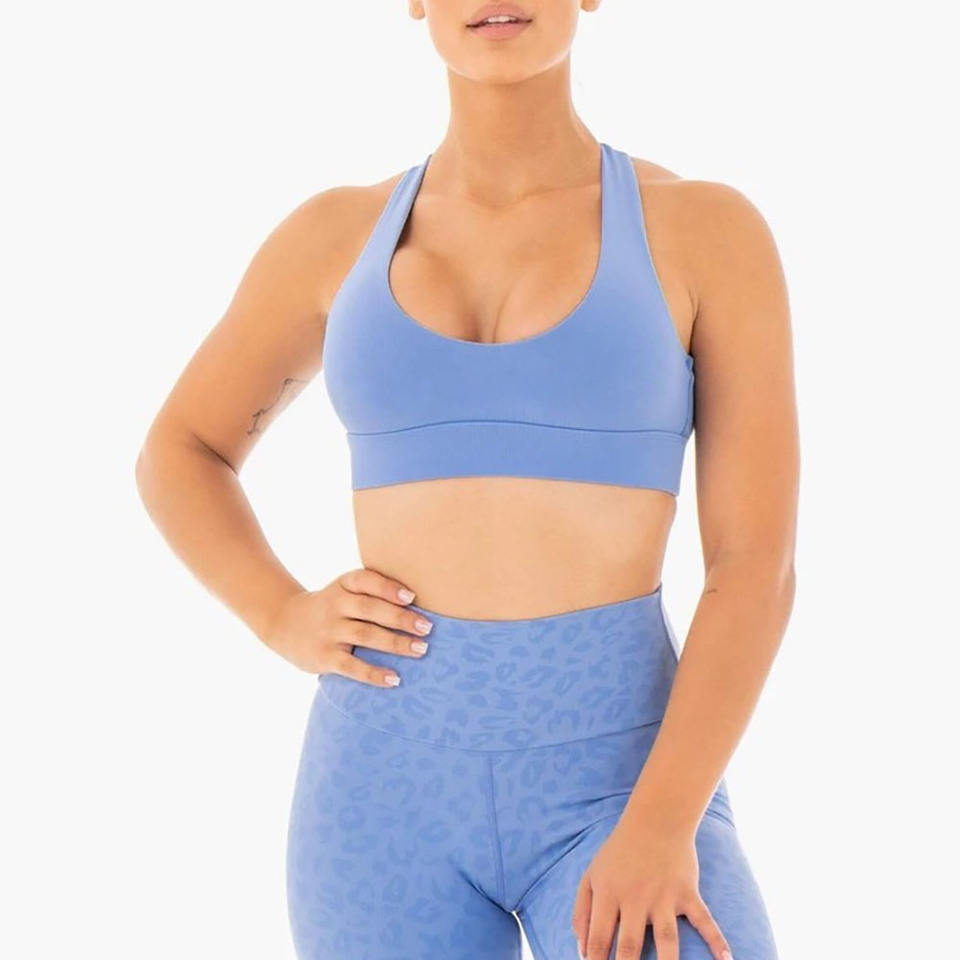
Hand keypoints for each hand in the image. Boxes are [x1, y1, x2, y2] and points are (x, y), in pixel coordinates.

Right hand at [263, 567, 432, 683]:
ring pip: (366, 636)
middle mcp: (335, 605)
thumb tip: (418, 606)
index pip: (366, 581)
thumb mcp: (343, 589)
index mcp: (343, 585)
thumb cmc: (331, 606)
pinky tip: (394, 679)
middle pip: (371, 609)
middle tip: (427, 627)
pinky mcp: (324, 656)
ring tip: (421, 649)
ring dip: (396, 643)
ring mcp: (329, 631)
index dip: (388, 588)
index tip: (411, 597)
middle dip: (401, 619)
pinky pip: (352, 666)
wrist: (284, 622)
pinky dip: (374, 673)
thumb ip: (372, 592)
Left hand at [572, 816, 731, 959]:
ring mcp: (664, 896)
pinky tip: (726, 959)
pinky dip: (716, 939)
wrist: (656, 819)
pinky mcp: (688, 892)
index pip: (598, 939)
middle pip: (629, 944)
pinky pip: (704, 920)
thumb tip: (581, 951)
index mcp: (609, 893)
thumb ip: (581, 911)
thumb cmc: (620, 852)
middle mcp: (635, 897)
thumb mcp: (592, 875)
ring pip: (666, 938)